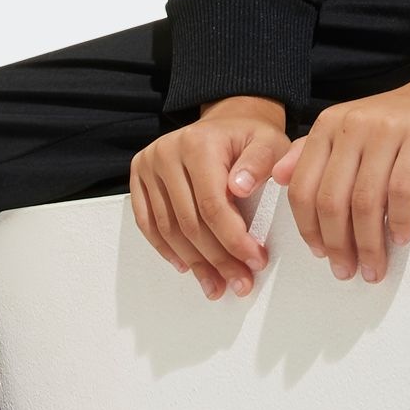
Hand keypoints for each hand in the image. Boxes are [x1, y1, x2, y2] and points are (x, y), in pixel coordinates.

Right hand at [130, 96, 287, 300]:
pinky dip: (166, 249)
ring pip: (168, 229)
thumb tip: (238, 187)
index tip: (254, 261)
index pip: (212, 204)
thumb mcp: (270, 143)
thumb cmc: (249, 139)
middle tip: (239, 282)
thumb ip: (261, 163)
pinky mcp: (138, 178)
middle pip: (189, 222)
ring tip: (216, 284)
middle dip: (217, 259)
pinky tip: (186, 267)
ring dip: (193, 263)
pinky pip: (147, 223)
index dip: (233, 239)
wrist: (226, 124)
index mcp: (198, 144)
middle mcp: (166, 153)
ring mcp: (148, 166)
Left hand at [270, 58, 409, 283]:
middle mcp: (353, 124)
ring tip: (375, 268)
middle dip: (338, 245)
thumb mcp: (354, 129)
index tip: (321, 255)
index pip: (303, 188)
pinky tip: (401, 238)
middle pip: (331, 199)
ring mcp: (388, 128)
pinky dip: (399, 221)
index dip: (308, 229)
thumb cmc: (406, 120)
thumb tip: (279, 178)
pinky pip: (402, 189)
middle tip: (349, 272)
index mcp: (329, 126)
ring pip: (365, 201)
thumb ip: (314, 151)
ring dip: (369, 244)